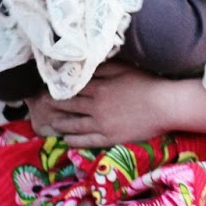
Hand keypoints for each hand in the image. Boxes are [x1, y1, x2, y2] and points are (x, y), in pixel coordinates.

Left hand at [25, 64, 194, 147]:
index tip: (48, 87)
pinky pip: (87, 141)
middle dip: (55, 104)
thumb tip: (86, 64)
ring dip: (61, 123)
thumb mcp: (124, 69)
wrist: (164, 105)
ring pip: (75, 124)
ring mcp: (102, 123)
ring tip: (51, 123)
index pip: (74, 88)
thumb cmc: (146, 84)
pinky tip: (66, 140)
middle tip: (41, 105)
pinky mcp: (110, 137)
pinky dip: (74, 141)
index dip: (60, 87)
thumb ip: (104, 68)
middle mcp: (96, 106)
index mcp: (99, 88)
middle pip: (70, 105)